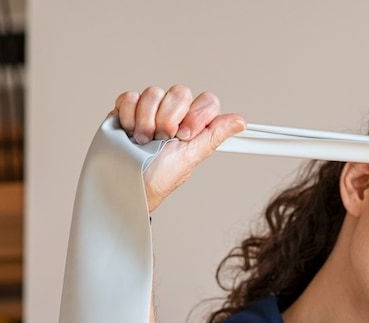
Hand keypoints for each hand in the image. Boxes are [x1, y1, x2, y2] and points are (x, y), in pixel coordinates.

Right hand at [112, 85, 246, 213]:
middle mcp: (174, 113)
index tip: (184, 135)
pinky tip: (129, 131)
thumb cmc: (160, 176)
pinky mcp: (128, 107)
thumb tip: (240, 122)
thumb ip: (214, 135)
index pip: (207, 101)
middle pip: (180, 92)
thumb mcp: (190, 157)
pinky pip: (130, 96)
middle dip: (169, 118)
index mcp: (194, 124)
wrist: (127, 183)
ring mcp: (151, 109)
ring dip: (146, 120)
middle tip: (162, 138)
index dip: (197, 115)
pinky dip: (129, 115)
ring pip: (154, 92)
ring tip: (143, 140)